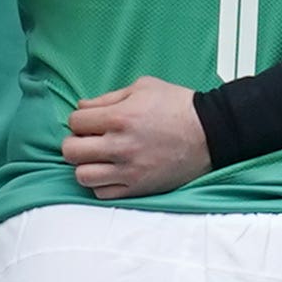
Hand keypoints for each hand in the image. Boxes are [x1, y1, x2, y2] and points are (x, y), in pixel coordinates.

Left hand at [63, 76, 211, 195]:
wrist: (211, 133)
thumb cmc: (179, 106)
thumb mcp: (143, 87)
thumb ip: (108, 97)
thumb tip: (82, 107)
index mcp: (119, 117)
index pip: (75, 121)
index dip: (80, 120)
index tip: (90, 122)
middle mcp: (120, 146)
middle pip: (71, 151)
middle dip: (75, 143)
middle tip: (88, 141)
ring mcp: (129, 170)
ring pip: (82, 176)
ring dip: (85, 166)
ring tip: (97, 160)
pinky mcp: (138, 188)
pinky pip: (102, 193)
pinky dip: (101, 184)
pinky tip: (111, 172)